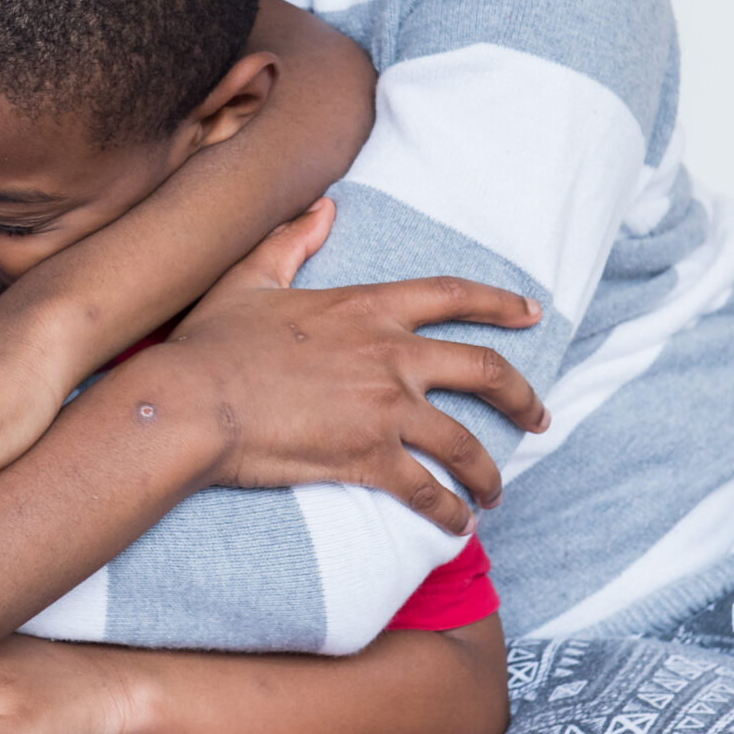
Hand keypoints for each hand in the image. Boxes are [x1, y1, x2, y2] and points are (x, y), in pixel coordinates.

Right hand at [147, 198, 547, 532]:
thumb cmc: (214, 344)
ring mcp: (385, 408)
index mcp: (368, 308)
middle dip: (522, 396)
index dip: (499, 303)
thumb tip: (323, 207)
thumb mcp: (250, 278)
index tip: (531, 313)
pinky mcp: (369, 458)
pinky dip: (450, 512)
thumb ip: (292, 240)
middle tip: (539, 416)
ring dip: (489, 471)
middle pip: (485, 370)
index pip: (452, 295)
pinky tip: (459, 526)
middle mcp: (391, 355)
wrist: (193, 403)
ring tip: (496, 491)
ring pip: (465, 442)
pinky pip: (428, 491)